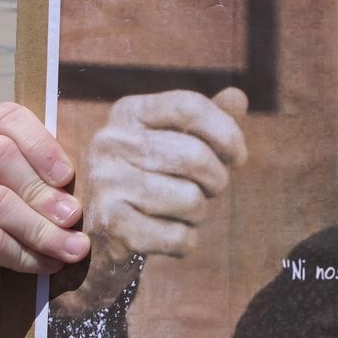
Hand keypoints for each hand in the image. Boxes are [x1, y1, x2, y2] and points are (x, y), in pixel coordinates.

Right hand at [0, 103, 88, 337]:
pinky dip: (23, 255)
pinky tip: (44, 268)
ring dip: (41, 228)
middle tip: (74, 216)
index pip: (3, 118)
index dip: (39, 141)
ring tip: (72, 249)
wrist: (9, 313)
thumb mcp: (55, 210)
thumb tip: (102, 168)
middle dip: (42, 188)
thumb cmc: (40, 250)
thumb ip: (63, 184)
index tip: (68, 174)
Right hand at [59, 87, 248, 312]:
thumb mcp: (174, 142)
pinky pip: (178, 236)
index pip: (189, 107)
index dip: (227, 132)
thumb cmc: (150, 179)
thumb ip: (206, 120)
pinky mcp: (110, 226)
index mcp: (128, 112)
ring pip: (191, 199)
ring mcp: (106, 184)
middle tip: (211, 189)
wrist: (100, 238)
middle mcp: (110, 142)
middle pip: (195, 155)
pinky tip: (165, 234)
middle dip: (218, 179)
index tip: (238, 156)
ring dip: (199, 212)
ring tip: (179, 211)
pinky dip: (184, 240)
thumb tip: (237, 96)